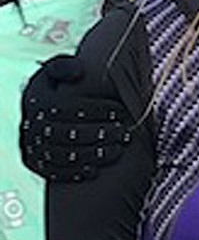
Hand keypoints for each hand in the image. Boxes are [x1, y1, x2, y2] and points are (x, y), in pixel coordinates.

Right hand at [20, 53, 130, 181]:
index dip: (96, 110)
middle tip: (125, 134)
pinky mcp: (35, 165)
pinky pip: (55, 172)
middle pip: (68, 133)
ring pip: (64, 155)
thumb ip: (64, 66)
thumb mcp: (53, 73)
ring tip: (119, 151)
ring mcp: (32, 147)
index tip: (120, 111)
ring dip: (94, 155)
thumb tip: (79, 71)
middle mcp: (31, 126)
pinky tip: (96, 170)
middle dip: (100, 134)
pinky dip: (76, 172)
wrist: (36, 117)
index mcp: (37, 101)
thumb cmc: (54, 91)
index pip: (68, 108)